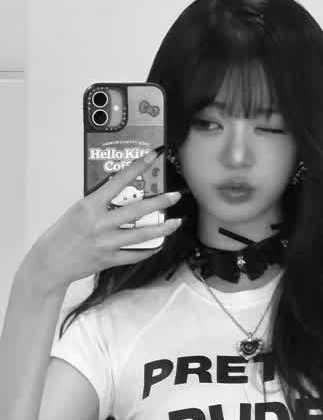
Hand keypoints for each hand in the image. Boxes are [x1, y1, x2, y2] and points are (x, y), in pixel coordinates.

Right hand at [23, 150, 182, 292]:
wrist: (50, 262)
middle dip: (160, 201)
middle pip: (138, 210)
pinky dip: (148, 249)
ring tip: (176, 222)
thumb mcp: (78, 210)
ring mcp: (106, 243)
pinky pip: (135, 254)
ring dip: (162, 228)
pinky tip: (158, 244)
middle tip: (175, 195)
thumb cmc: (62, 235)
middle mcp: (100, 223)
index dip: (138, 167)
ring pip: (142, 234)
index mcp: (90, 205)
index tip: (152, 156)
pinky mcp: (109, 259)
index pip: (119, 180)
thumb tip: (121, 193)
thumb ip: (99, 202)